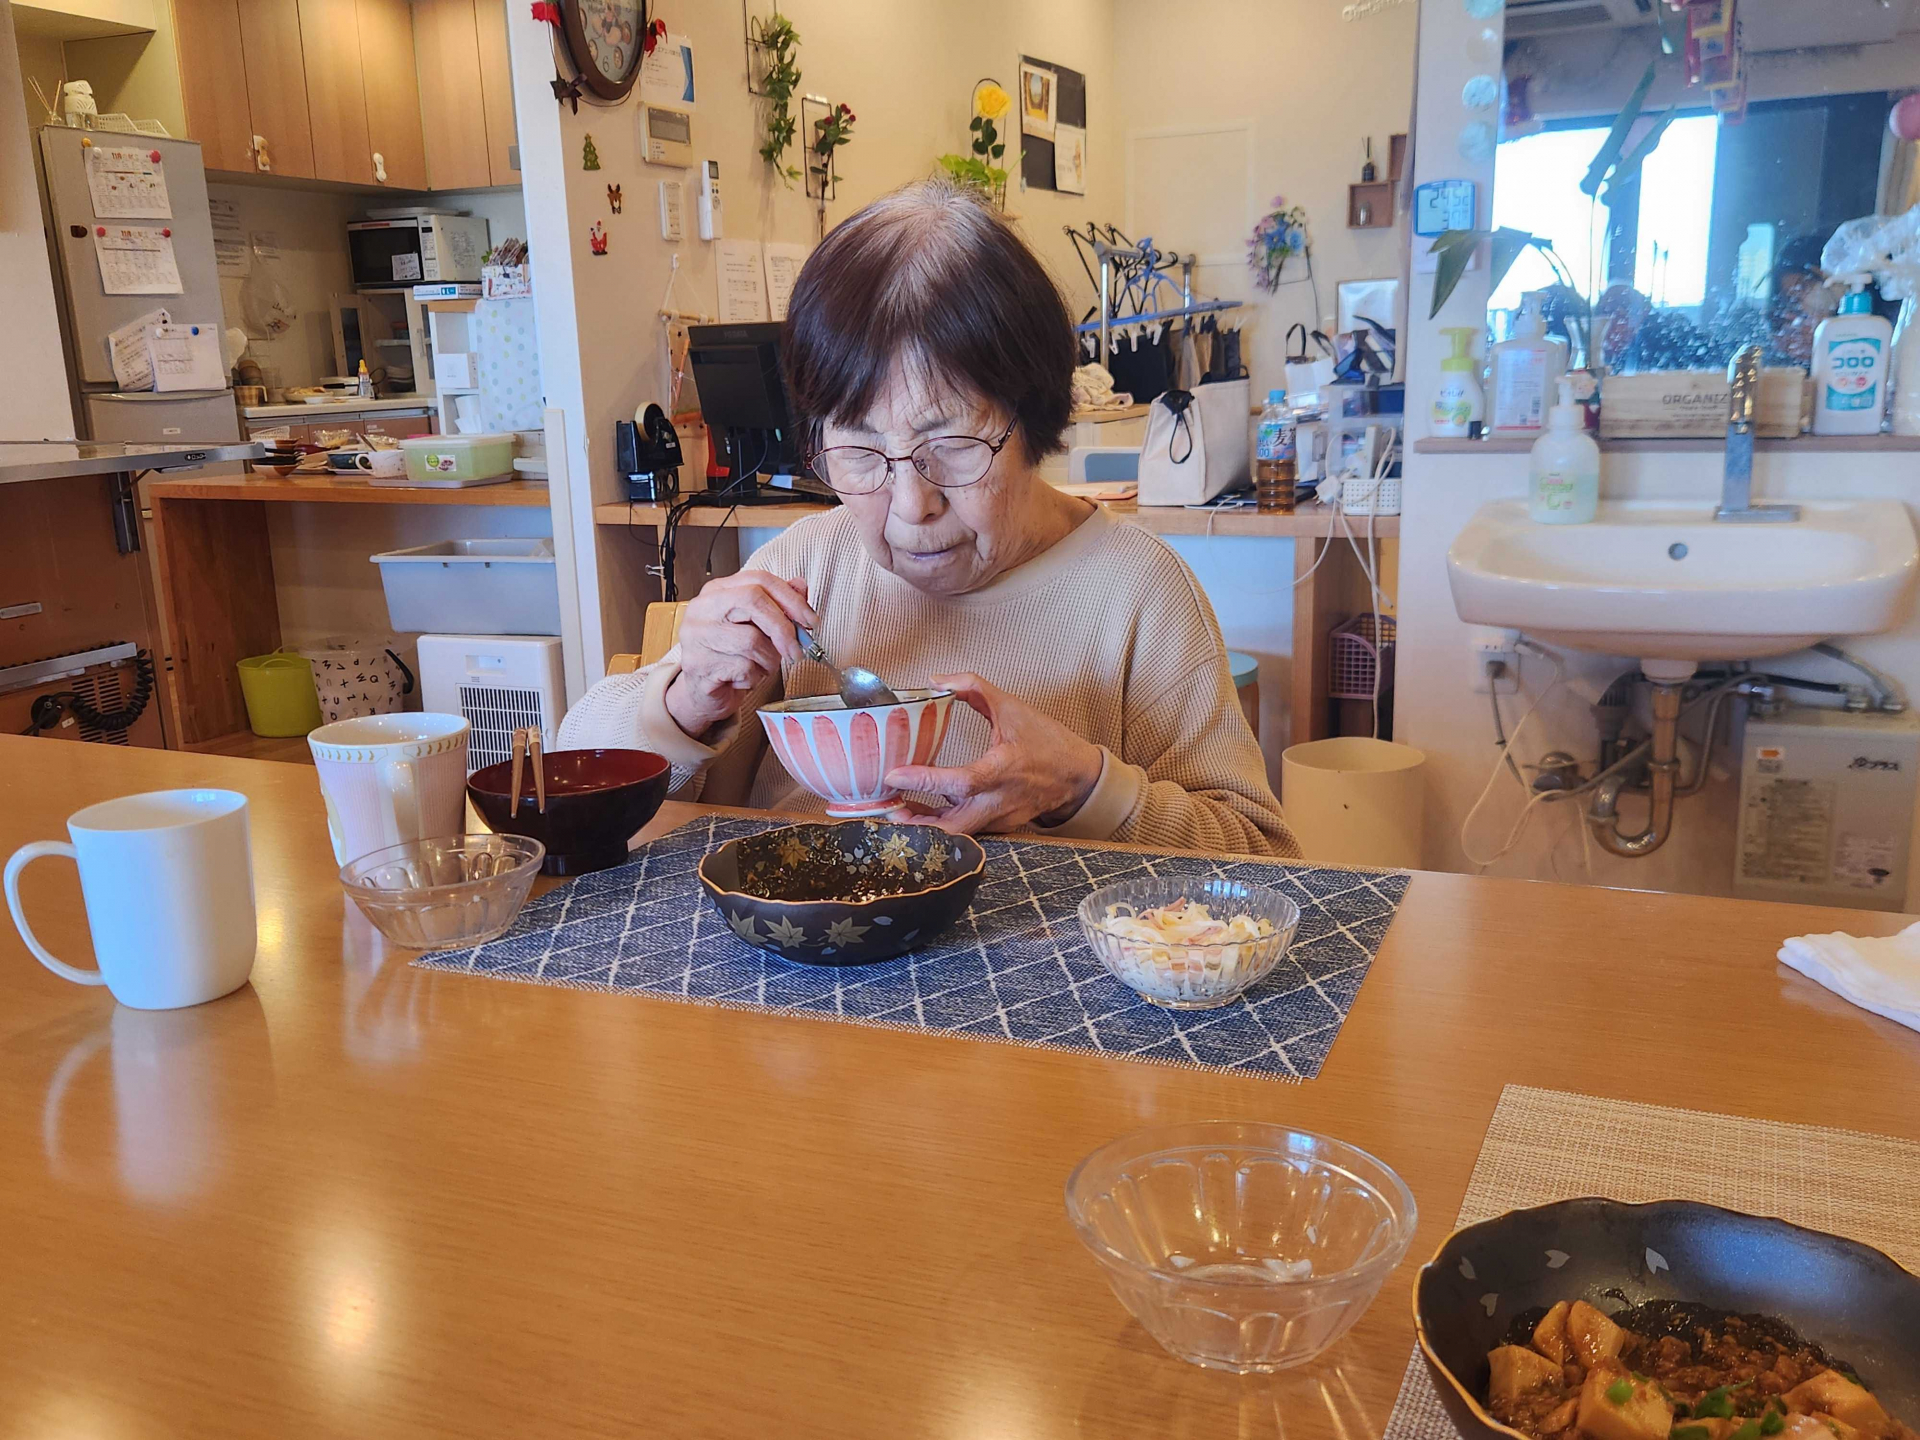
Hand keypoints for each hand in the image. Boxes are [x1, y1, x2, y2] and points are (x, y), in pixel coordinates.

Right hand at [664, 571, 815, 737]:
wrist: (704, 692)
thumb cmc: (731, 655)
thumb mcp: (757, 627)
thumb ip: (778, 605)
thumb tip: (800, 586)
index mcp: (718, 591)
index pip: (759, 580)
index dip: (791, 599)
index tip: (810, 620)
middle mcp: (703, 608)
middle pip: (754, 601)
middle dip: (784, 628)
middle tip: (797, 649)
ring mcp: (697, 635)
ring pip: (752, 640)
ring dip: (769, 660)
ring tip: (761, 666)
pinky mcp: (699, 664)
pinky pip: (744, 668)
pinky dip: (754, 678)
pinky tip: (744, 679)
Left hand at [883, 673, 1102, 834]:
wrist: (1078, 776)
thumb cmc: (1047, 741)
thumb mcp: (1012, 707)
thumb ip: (973, 687)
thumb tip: (937, 680)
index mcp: (1003, 770)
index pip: (959, 782)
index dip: (923, 781)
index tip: (893, 775)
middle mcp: (999, 801)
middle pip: (951, 827)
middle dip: (916, 823)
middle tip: (887, 806)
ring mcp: (999, 818)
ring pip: (955, 834)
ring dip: (925, 825)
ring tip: (898, 808)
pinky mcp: (999, 826)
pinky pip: (966, 829)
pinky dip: (942, 823)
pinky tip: (924, 808)